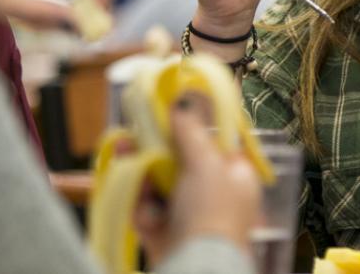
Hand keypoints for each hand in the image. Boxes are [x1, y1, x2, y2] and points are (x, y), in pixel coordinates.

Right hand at [134, 105, 261, 266]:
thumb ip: (191, 130)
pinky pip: (144, 207)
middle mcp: (212, 194)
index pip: (214, 143)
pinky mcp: (163, 232)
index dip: (192, 126)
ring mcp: (187, 214)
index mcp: (235, 175)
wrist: (196, 265)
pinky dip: (135, 196)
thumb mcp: (206, 161)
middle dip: (156, 145)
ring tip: (124, 147)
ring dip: (140, 166)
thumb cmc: (213, 212)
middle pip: (180, 161)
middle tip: (139, 127)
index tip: (170, 109)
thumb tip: (183, 102)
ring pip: (158, 183)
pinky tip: (126, 178)